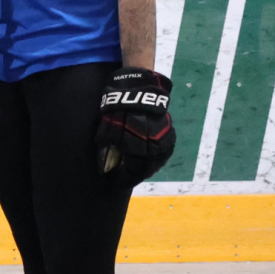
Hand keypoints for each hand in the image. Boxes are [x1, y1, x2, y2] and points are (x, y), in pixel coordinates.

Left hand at [95, 67, 175, 186]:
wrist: (137, 89)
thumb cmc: (117, 110)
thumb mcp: (106, 131)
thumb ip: (107, 150)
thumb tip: (105, 168)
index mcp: (137, 147)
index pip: (132, 171)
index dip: (124, 180)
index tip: (116, 184)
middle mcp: (154, 146)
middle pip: (146, 169)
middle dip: (135, 176)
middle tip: (125, 179)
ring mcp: (164, 139)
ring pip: (158, 161)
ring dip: (147, 168)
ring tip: (137, 173)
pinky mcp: (169, 131)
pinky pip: (164, 151)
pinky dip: (156, 159)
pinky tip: (149, 161)